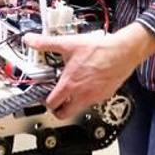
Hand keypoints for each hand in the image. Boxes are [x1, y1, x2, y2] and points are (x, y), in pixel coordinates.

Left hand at [22, 24, 154, 118]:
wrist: (123, 51)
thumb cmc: (99, 49)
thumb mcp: (68, 43)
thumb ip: (45, 43)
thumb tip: (30, 40)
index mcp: (69, 84)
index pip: (51, 104)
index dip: (44, 100)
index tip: (43, 95)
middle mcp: (81, 94)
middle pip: (64, 114)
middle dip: (57, 110)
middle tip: (56, 100)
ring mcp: (94, 97)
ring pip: (78, 109)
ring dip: (72, 103)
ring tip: (71, 88)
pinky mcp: (105, 95)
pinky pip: (92, 102)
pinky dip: (87, 97)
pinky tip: (87, 83)